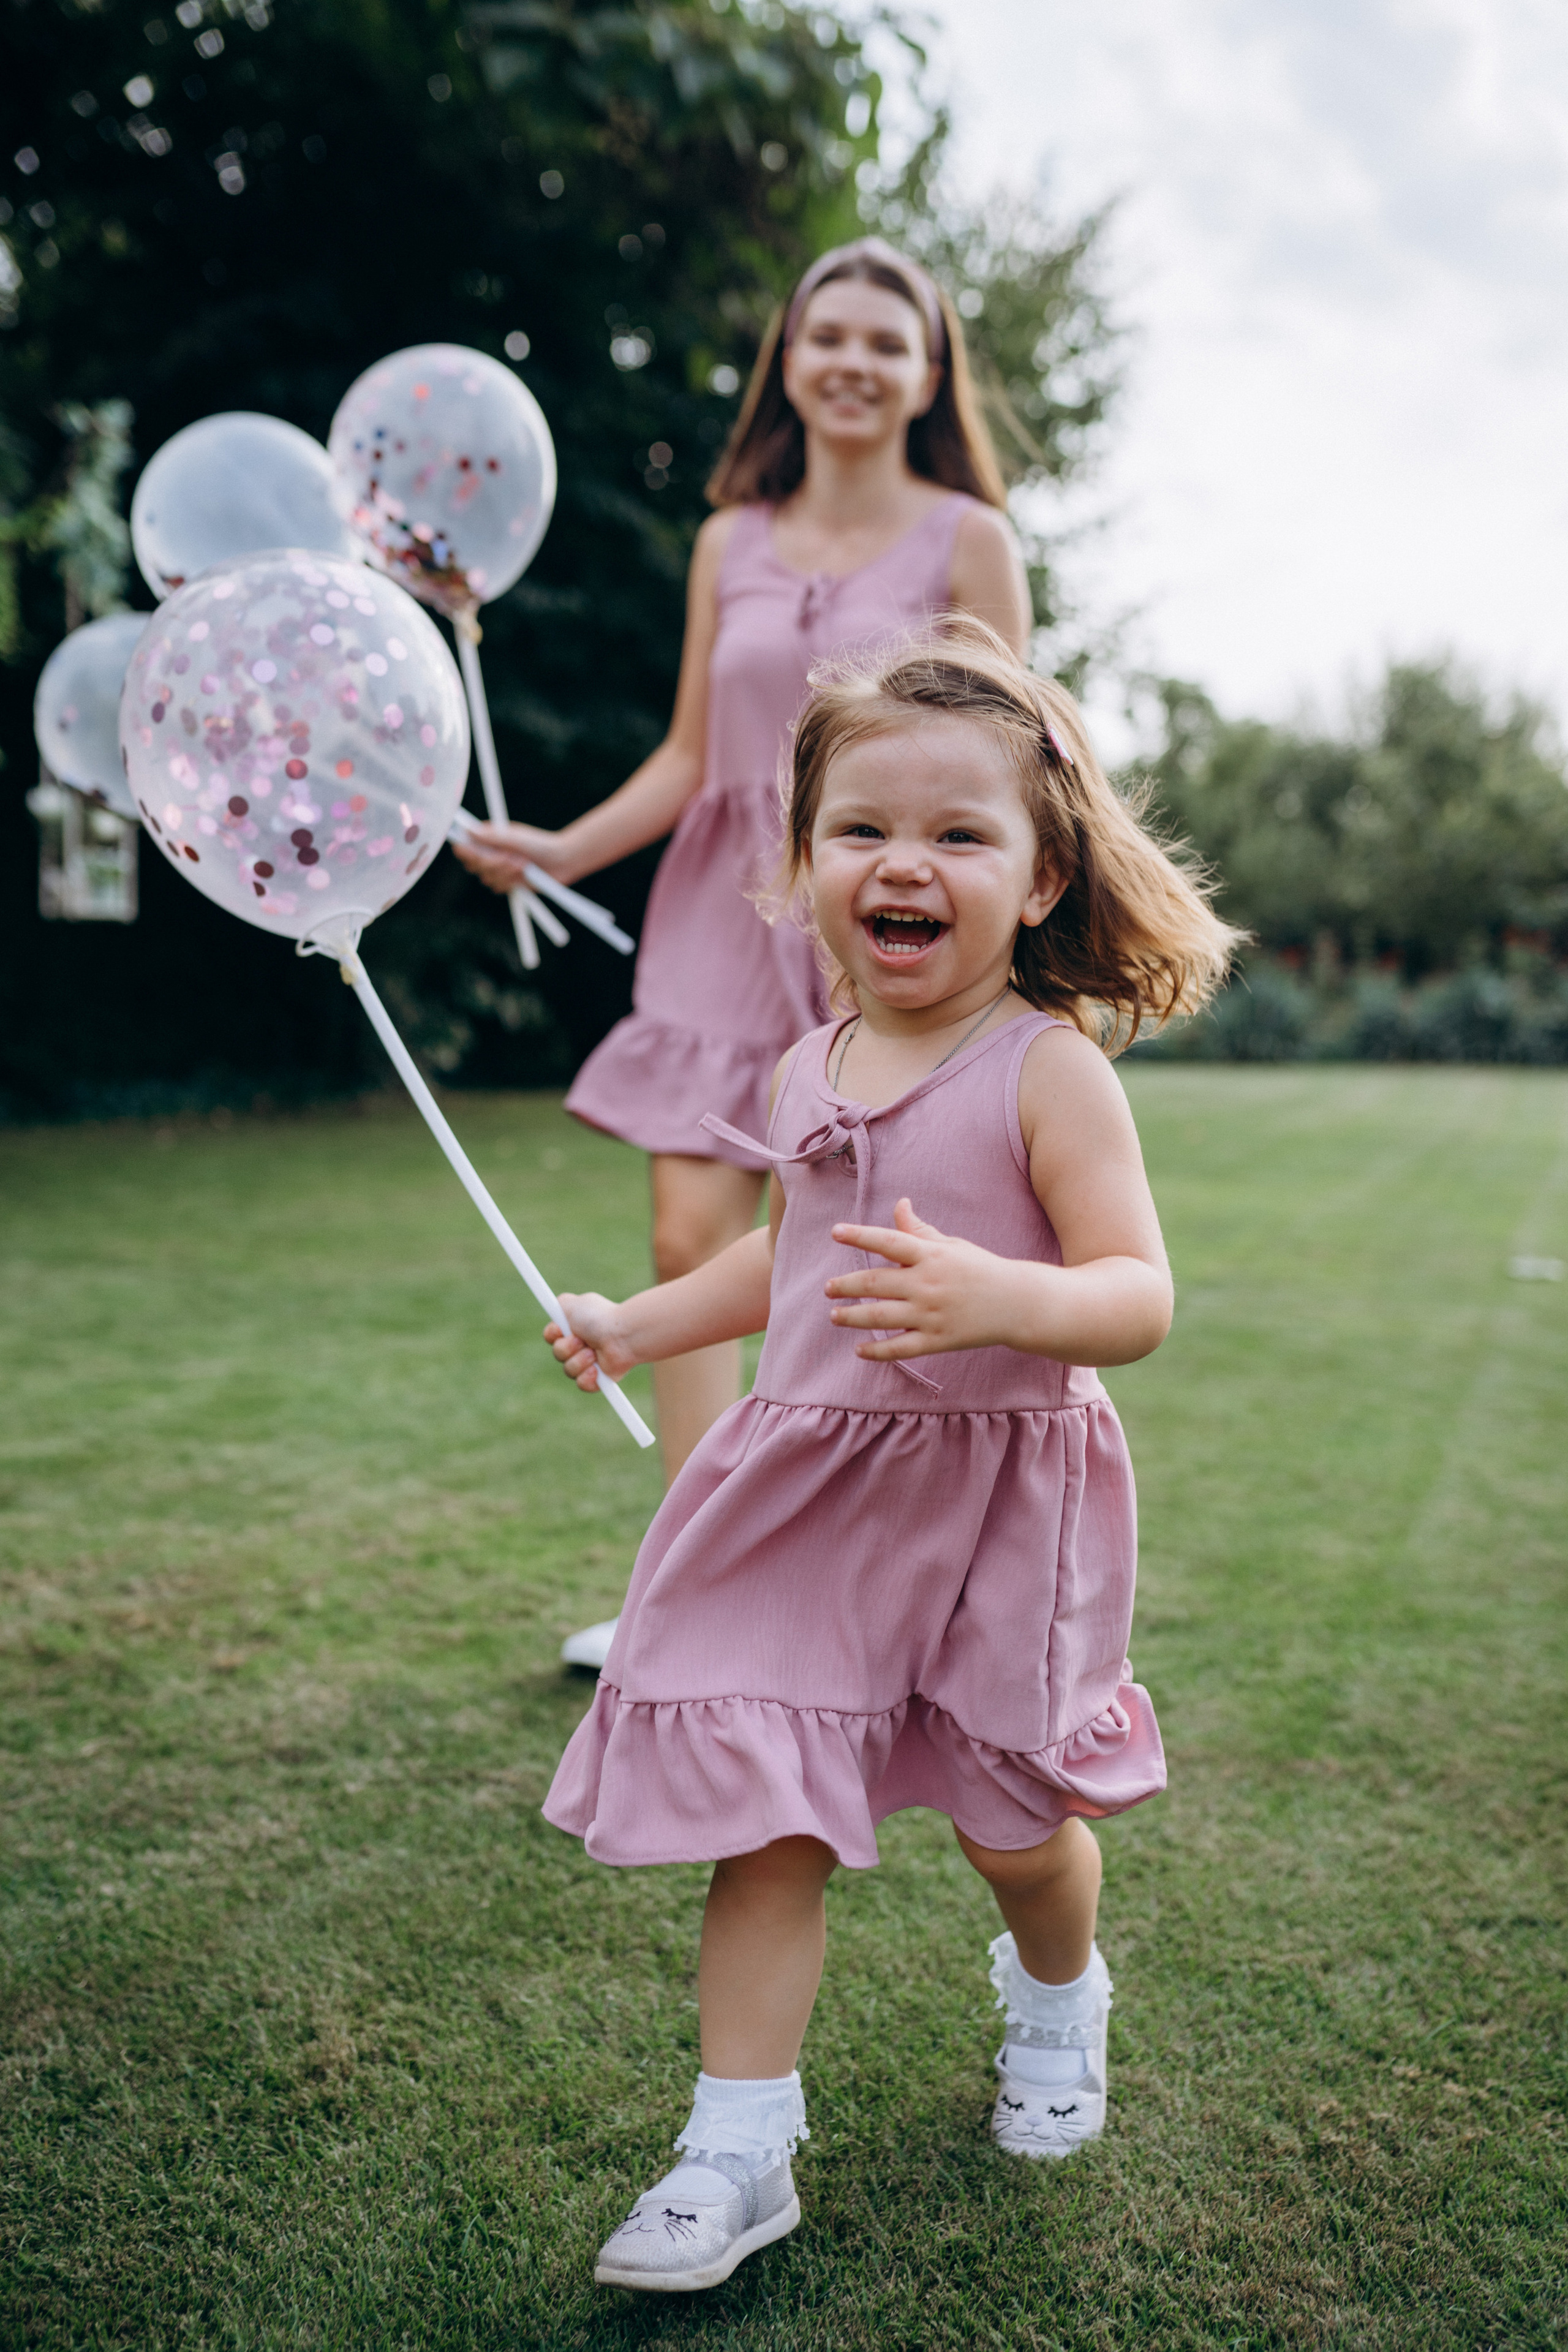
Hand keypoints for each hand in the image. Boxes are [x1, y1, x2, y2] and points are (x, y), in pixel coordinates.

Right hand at [452, 819, 576, 893]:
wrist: (560, 861)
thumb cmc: (539, 844)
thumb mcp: (515, 837)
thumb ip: (491, 836)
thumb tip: (469, 829)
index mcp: (488, 839)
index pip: (465, 846)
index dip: (464, 850)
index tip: (469, 850)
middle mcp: (490, 855)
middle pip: (473, 865)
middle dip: (491, 863)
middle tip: (509, 856)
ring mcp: (498, 870)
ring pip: (486, 878)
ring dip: (505, 872)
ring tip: (522, 863)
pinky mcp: (507, 883)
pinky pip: (498, 887)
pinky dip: (511, 881)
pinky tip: (524, 873)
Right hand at [544, 1291, 639, 1391]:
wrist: (621, 1336)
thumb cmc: (598, 1318)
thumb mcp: (572, 1303)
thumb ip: (558, 1305)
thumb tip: (552, 1308)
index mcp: (574, 1327)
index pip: (551, 1336)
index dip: (553, 1334)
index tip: (560, 1329)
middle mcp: (581, 1345)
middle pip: (558, 1354)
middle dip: (566, 1348)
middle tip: (582, 1341)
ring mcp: (590, 1362)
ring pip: (568, 1370)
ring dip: (579, 1360)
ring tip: (594, 1353)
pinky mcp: (599, 1378)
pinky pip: (582, 1384)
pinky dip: (587, 1377)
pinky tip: (596, 1369)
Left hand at [825, 1198, 1031, 1359]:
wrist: (1016, 1304)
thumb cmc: (980, 1269)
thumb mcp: (951, 1245)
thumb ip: (919, 1230)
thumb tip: (899, 1204)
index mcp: (931, 1256)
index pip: (889, 1241)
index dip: (860, 1236)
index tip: (835, 1232)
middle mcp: (928, 1284)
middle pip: (876, 1283)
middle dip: (846, 1285)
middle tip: (827, 1288)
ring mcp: (932, 1314)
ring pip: (881, 1317)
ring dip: (852, 1317)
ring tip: (834, 1315)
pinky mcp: (938, 1340)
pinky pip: (900, 1348)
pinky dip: (877, 1351)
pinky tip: (859, 1349)